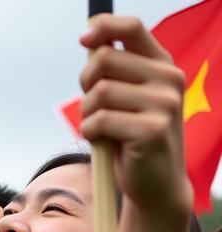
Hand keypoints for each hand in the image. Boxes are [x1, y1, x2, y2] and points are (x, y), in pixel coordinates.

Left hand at [79, 15, 190, 215]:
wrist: (154, 184)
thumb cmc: (131, 140)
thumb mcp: (125, 100)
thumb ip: (114, 72)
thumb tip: (89, 37)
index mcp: (162, 65)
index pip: (132, 27)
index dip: (103, 27)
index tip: (83, 38)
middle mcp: (168, 79)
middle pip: (104, 60)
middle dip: (85, 84)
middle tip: (91, 107)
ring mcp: (164, 104)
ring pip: (99, 92)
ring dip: (86, 114)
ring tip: (98, 129)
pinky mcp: (152, 130)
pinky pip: (99, 121)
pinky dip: (89, 133)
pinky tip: (101, 142)